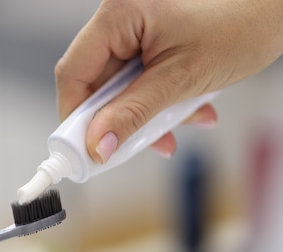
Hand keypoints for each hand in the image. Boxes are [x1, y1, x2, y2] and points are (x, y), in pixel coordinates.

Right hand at [55, 0, 282, 162]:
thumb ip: (132, 114)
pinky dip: (157, 101)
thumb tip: (98, 146)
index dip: (74, 117)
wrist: (280, 5)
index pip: (74, 73)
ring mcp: (135, 28)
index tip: (83, 150)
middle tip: (127, 149)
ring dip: (143, 115)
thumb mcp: (181, 80)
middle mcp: (120, 18)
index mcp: (119, 14)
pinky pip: (139, 79)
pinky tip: (186, 111)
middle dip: (116, 119)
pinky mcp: (150, 39)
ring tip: (174, 130)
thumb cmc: (244, 23)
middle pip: (96, 82)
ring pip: (119, 86)